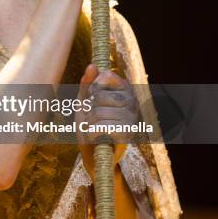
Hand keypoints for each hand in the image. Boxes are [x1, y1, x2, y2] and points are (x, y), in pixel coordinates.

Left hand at [75, 63, 138, 178]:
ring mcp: (131, 117)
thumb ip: (87, 83)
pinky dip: (92, 134)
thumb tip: (92, 65)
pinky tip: (98, 137)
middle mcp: (132, 101)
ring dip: (90, 124)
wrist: (93, 153)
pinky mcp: (128, 134)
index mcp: (124, 89)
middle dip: (89, 110)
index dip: (93, 86)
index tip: (92, 98)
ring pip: (98, 113)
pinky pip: (101, 127)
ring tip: (96, 129)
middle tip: (94, 119)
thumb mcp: (84, 101)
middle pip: (100, 96)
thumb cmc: (90, 124)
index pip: (107, 75)